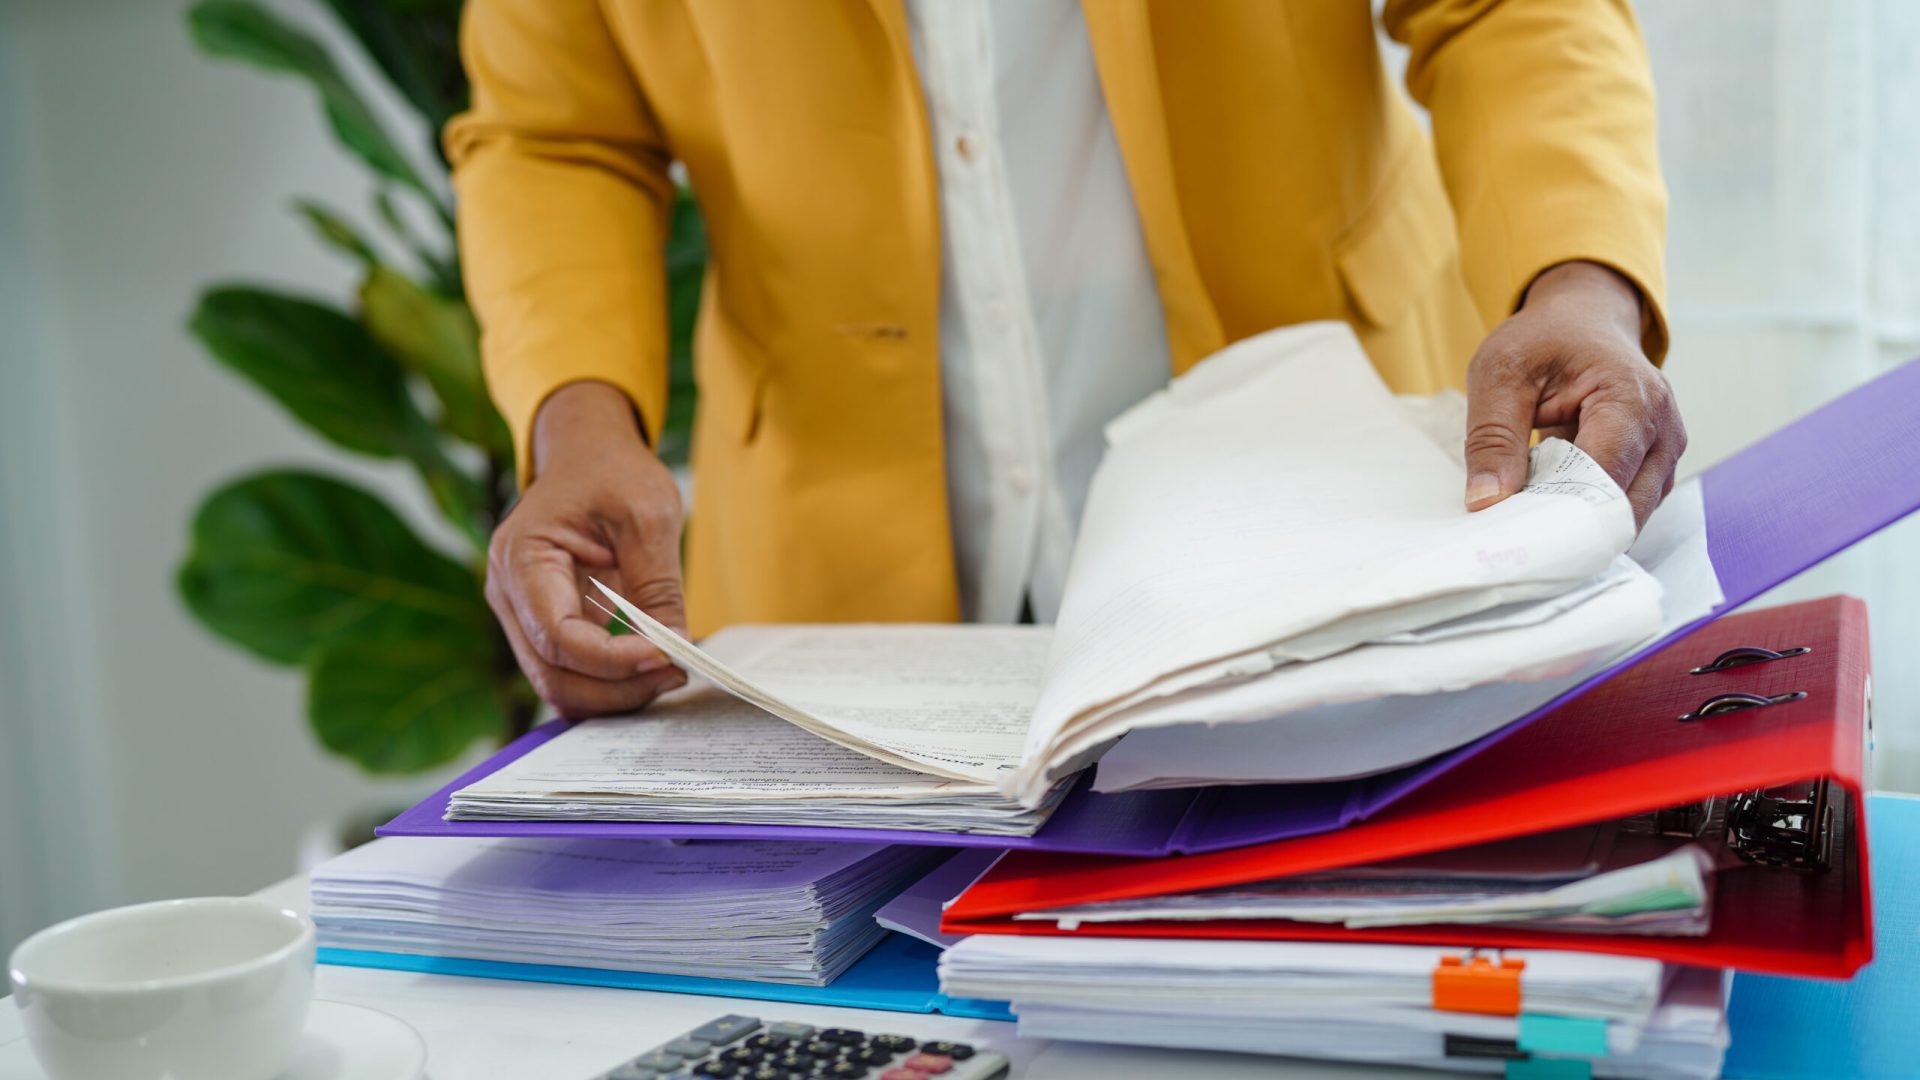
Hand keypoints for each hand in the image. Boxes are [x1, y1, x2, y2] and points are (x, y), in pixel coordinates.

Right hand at [485, 381, 688, 717]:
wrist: (587, 455)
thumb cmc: (611, 473)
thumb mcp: (648, 515)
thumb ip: (658, 585)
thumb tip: (674, 647)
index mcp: (521, 558)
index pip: (558, 635)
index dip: (611, 659)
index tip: (664, 655)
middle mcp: (509, 594)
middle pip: (552, 673)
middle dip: (616, 687)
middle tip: (674, 673)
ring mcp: (522, 615)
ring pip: (558, 683)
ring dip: (613, 694)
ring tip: (667, 673)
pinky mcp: (545, 625)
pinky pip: (570, 671)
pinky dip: (608, 683)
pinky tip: (648, 669)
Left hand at [1463, 261, 1685, 528]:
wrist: (1583, 320)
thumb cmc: (1545, 339)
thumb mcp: (1500, 373)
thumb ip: (1492, 438)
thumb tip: (1486, 501)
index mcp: (1630, 398)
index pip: (1601, 479)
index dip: (1558, 512)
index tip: (1512, 534)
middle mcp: (1662, 430)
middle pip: (1620, 507)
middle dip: (1568, 527)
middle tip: (1514, 537)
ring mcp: (1665, 452)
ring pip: (1625, 515)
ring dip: (1579, 523)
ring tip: (1530, 518)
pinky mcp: (1655, 467)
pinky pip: (1624, 506)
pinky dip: (1587, 513)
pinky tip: (1550, 506)